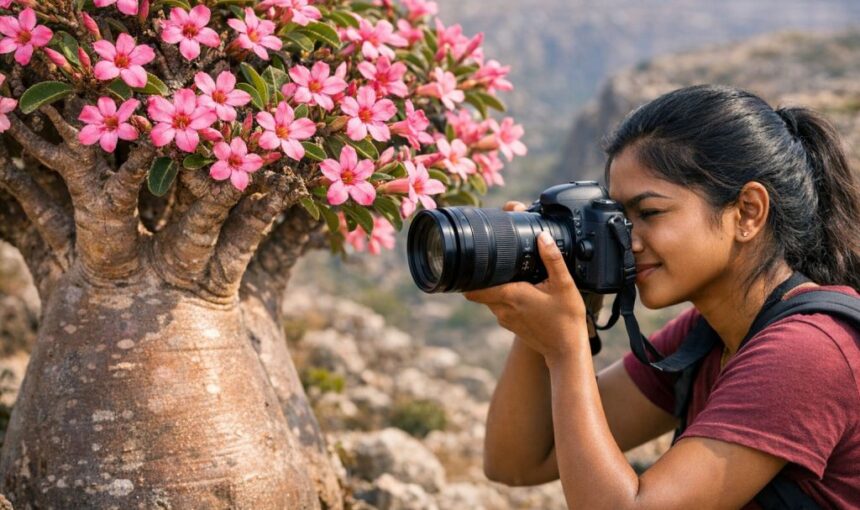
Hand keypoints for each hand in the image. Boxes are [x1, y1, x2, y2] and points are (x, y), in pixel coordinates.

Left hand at [464, 207, 589, 360]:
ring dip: (496, 288)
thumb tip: (542, 237)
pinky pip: (500, 308)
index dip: (468, 276)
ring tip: (512, 276)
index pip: (473, 289)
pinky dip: (505, 299)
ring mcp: (505, 320)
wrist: (567, 351)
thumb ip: (552, 259)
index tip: (472, 263)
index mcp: (510, 296)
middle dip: (484, 278)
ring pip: (490, 299)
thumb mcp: (564, 285)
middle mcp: (502, 310)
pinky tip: (522, 292)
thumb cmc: (566, 320)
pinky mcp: (511, 326)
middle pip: (480, 291)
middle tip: (496, 263)